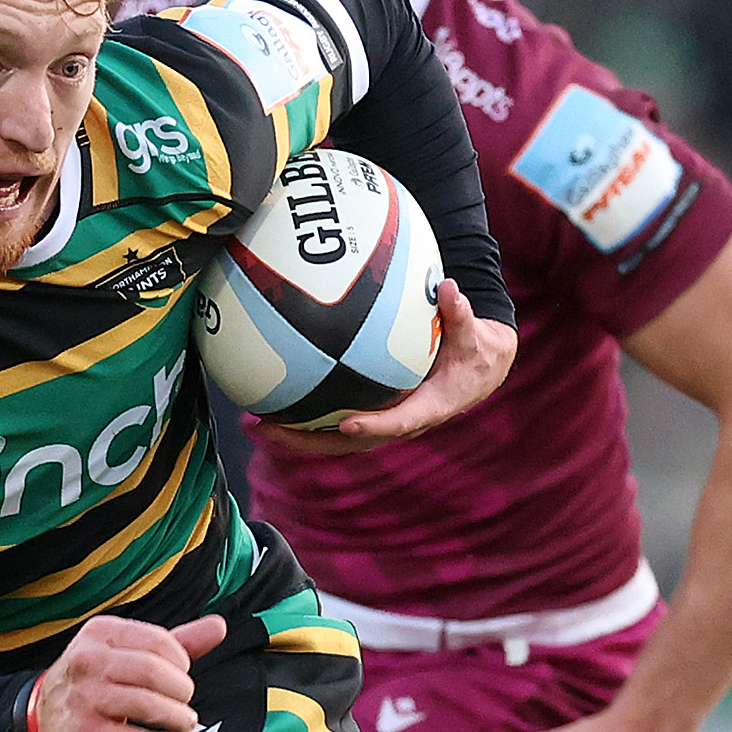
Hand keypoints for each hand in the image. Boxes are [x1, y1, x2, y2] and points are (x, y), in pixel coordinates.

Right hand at [25, 614, 226, 731]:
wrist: (45, 716)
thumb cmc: (97, 679)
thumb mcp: (129, 651)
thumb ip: (177, 641)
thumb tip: (219, 626)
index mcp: (100, 632)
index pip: (158, 641)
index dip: (181, 662)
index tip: (183, 675)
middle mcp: (88, 660)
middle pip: (153, 671)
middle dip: (181, 690)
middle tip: (186, 702)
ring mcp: (84, 697)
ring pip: (147, 704)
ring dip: (177, 718)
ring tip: (186, 723)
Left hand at [274, 282, 517, 456]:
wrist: (477, 372)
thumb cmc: (475, 352)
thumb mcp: (474, 333)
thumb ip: (460, 314)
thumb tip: (450, 288)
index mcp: (428, 408)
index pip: (398, 423)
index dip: (374, 426)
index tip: (348, 425)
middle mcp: (399, 423)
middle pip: (348, 443)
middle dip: (306, 440)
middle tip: (267, 428)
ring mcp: (381, 423)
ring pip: (333, 440)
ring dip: (293, 435)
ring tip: (254, 423)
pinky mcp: (370, 416)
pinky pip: (332, 424)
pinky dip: (303, 419)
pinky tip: (271, 403)